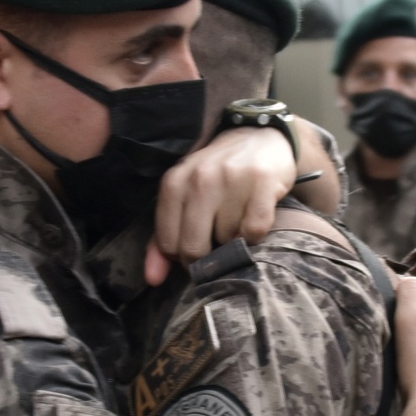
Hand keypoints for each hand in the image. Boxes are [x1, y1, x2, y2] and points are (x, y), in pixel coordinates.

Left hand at [148, 126, 295, 284]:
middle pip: (195, 248)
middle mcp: (200, 178)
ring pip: (228, 240)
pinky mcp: (262, 182)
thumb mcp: (183, 198)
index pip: (169, 244)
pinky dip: (256, 234)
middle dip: (207, 258)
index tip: (196, 250)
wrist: (258, 135)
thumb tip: (153, 279)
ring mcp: (232, 179)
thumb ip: (162, 240)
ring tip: (237, 219)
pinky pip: (255, 231)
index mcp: (174, 183)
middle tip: (218, 246)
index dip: (182, 257)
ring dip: (234, 240)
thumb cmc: (216, 175)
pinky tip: (253, 218)